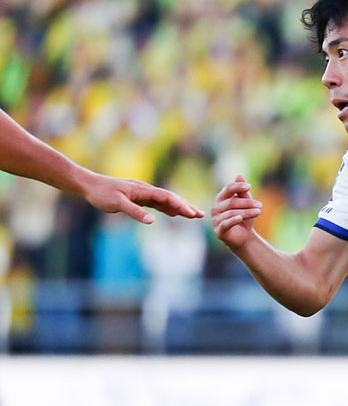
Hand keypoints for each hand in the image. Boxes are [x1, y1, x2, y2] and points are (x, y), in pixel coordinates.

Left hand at [79, 173, 204, 223]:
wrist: (88, 184)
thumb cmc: (101, 194)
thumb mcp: (117, 204)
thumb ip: (136, 212)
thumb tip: (153, 221)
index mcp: (143, 190)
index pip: (168, 197)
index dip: (181, 206)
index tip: (193, 214)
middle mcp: (146, 190)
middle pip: (171, 197)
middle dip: (186, 206)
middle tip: (201, 215)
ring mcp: (142, 193)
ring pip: (166, 200)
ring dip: (179, 207)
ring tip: (193, 215)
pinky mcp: (138, 197)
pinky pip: (157, 203)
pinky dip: (168, 208)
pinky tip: (173, 214)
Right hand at [211, 174, 263, 249]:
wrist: (244, 237)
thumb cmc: (244, 218)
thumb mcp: (246, 203)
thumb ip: (242, 191)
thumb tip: (239, 175)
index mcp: (221, 199)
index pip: (227, 189)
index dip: (237, 187)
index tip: (249, 186)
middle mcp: (216, 208)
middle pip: (232, 202)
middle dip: (247, 203)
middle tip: (260, 205)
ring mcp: (216, 220)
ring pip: (232, 213)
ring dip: (247, 212)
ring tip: (259, 212)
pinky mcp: (219, 231)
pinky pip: (225, 224)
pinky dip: (233, 220)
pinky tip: (240, 218)